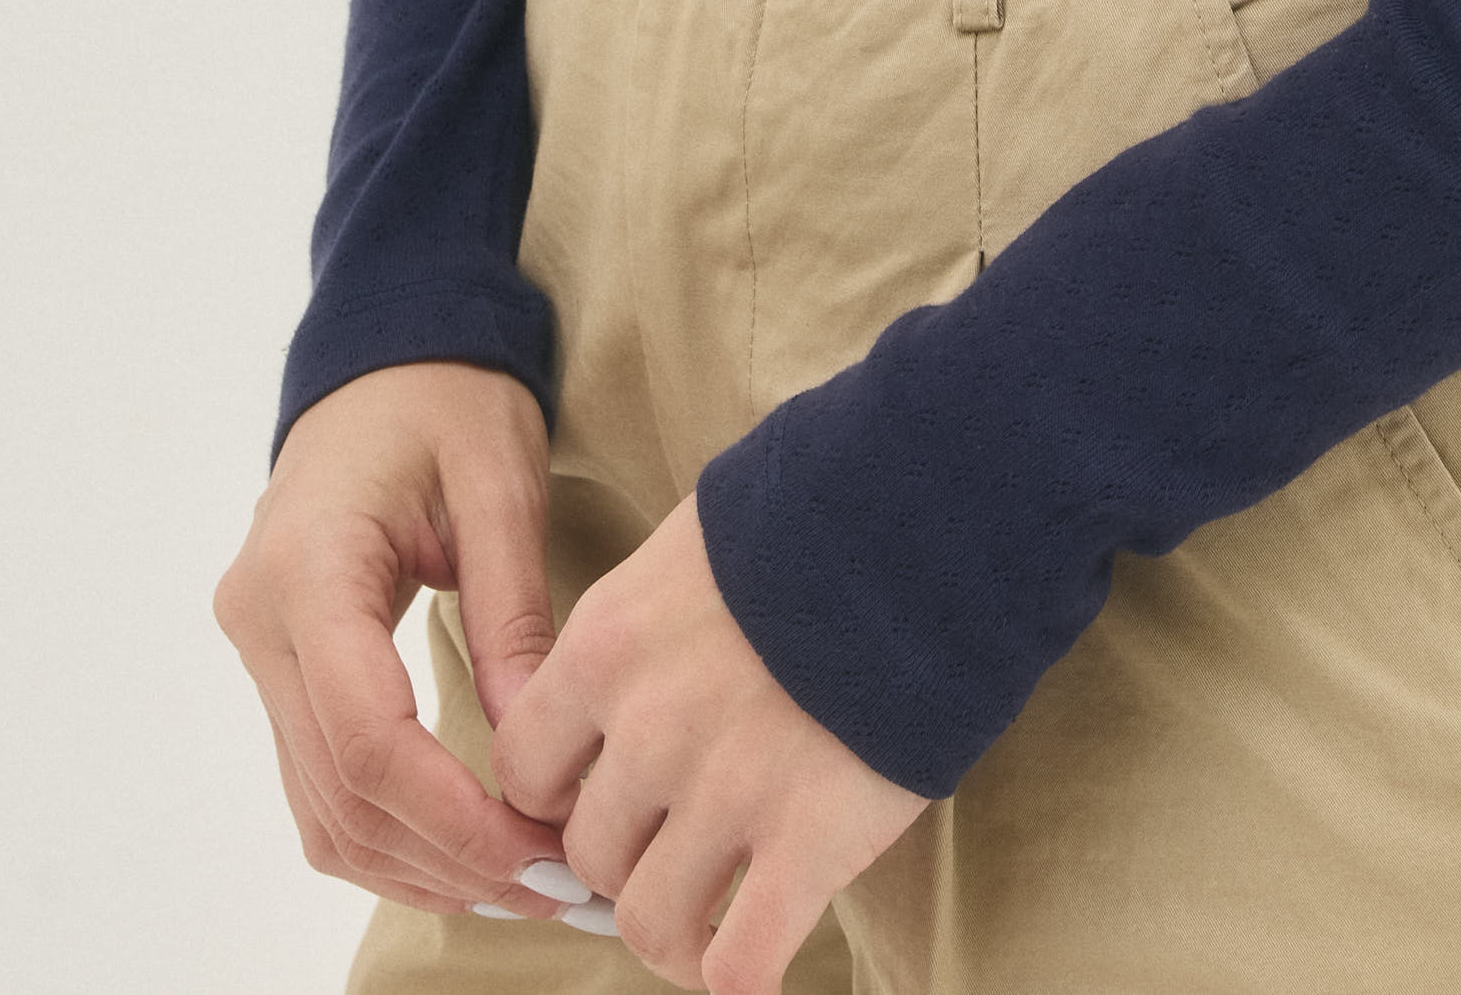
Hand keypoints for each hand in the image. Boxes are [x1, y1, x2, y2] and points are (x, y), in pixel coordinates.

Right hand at [214, 360, 580, 919]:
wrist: (384, 351)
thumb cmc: (446, 394)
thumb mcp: (499, 480)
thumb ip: (514, 611)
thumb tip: (538, 745)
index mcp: (308, 569)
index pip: (363, 736)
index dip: (449, 813)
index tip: (537, 852)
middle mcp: (262, 623)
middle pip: (340, 792)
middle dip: (448, 855)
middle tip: (557, 884)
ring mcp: (261, 652)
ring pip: (323, 810)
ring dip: (420, 864)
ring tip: (527, 882)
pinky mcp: (283, 668)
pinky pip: (323, 783)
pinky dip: (392, 832)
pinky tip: (469, 850)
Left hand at [493, 495, 926, 992]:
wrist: (936, 516)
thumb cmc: (823, 512)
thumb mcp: (697, 543)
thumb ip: (647, 623)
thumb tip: (628, 672)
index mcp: (610, 645)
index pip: (524, 767)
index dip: (562, 793)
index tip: (607, 792)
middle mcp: (649, 726)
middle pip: (590, 852)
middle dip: (630, 858)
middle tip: (680, 845)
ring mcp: (728, 789)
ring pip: (648, 922)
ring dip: (678, 930)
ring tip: (717, 913)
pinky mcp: (811, 839)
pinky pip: (740, 962)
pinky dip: (740, 976)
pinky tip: (759, 954)